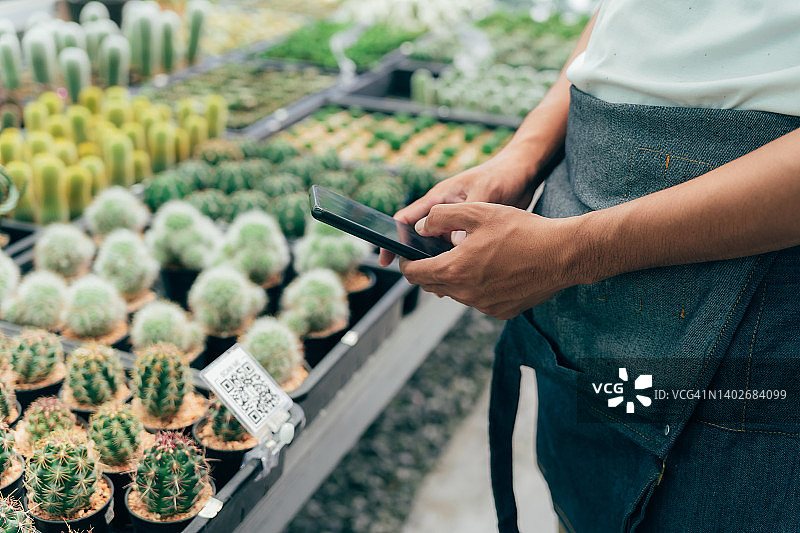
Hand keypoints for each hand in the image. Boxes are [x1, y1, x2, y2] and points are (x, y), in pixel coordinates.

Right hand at [379, 149, 537, 266]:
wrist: (523, 173)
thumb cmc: (501, 175)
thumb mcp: (483, 194)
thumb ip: (467, 219)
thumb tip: (456, 247)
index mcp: (438, 198)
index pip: (406, 220)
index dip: (393, 239)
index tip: (387, 259)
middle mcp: (444, 211)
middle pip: (421, 239)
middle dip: (418, 259)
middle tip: (421, 279)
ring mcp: (457, 222)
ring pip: (439, 248)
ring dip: (439, 264)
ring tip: (443, 283)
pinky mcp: (472, 231)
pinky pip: (458, 251)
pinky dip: (457, 263)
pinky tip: (463, 277)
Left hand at [397, 202, 587, 319]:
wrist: (561, 254)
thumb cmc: (521, 229)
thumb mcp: (478, 211)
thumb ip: (442, 216)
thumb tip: (422, 227)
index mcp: (454, 270)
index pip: (414, 274)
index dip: (405, 263)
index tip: (405, 256)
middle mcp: (465, 294)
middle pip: (433, 285)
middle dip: (428, 270)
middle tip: (434, 254)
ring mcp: (484, 306)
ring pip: (456, 293)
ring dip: (455, 277)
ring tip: (470, 257)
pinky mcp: (501, 311)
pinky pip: (478, 300)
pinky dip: (477, 287)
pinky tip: (493, 269)